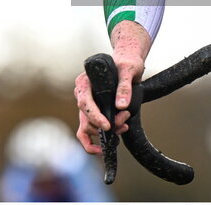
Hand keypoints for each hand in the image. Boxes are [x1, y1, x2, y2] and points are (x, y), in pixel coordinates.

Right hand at [73, 20, 150, 153]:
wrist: (128, 64)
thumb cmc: (125, 63)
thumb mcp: (128, 70)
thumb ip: (124, 86)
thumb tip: (121, 106)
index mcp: (84, 82)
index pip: (84, 103)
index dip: (95, 116)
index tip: (108, 125)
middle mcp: (82, 95)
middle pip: (86, 119)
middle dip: (106, 125)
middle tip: (123, 122)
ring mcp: (87, 106)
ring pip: (89, 127)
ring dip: (106, 132)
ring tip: (123, 125)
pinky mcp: (92, 114)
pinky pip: (85, 134)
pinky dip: (92, 144)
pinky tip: (102, 148)